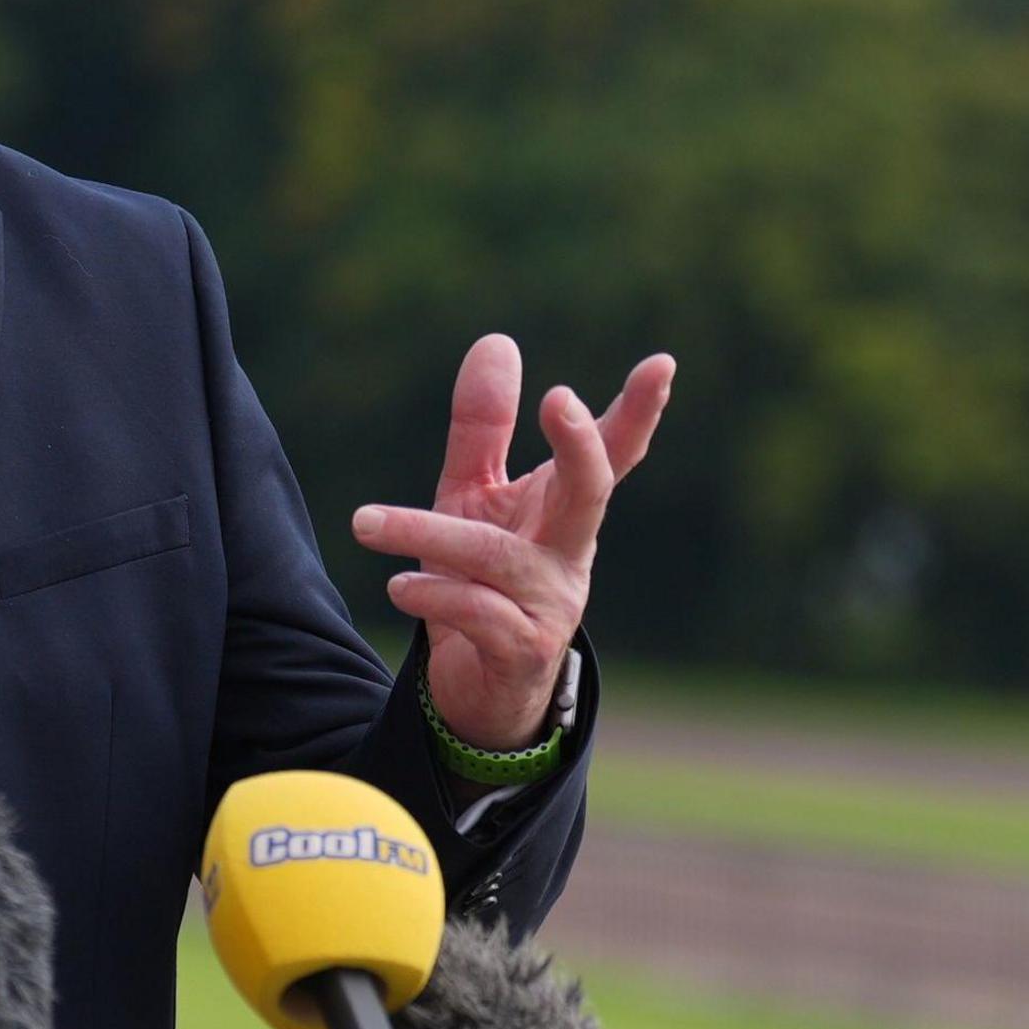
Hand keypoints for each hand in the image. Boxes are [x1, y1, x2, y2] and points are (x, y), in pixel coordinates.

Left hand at [351, 335, 674, 751]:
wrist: (475, 688)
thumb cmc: (479, 579)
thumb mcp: (473, 496)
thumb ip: (483, 427)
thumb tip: (497, 340)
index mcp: (564, 509)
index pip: (612, 454)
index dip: (638, 412)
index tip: (663, 363)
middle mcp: (570, 552)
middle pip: (591, 491)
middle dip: (579, 445)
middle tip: (559, 397)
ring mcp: (552, 604)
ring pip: (498, 557)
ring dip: (428, 535)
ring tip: (365, 522)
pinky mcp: (522, 650)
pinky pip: (477, 612)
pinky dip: (433, 594)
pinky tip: (399, 587)